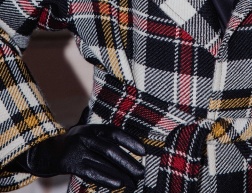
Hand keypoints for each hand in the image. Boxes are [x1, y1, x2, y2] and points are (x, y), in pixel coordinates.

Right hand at [6, 124, 144, 189]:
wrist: (46, 151)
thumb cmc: (75, 143)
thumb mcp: (88, 134)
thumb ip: (105, 137)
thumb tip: (130, 145)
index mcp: (93, 128)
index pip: (115, 132)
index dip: (130, 141)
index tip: (144, 151)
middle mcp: (86, 136)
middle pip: (110, 149)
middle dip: (128, 161)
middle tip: (141, 172)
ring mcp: (77, 150)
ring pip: (103, 162)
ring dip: (120, 174)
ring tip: (133, 183)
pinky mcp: (70, 164)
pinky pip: (91, 172)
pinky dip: (106, 178)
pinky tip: (118, 184)